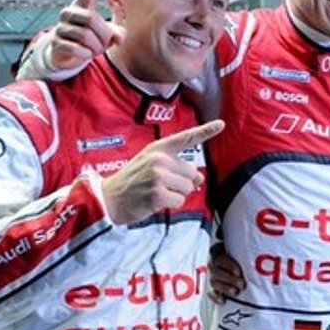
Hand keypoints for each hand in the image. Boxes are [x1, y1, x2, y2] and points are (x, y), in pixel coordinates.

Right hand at [49, 0, 125, 69]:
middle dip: (104, 35)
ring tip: (94, 50)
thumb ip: (115, 32)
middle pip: (92, 19)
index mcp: (82, 6)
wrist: (63, 54)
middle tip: (105, 43)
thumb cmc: (86, 39)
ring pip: (86, 36)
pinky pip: (78, 49)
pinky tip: (85, 54)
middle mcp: (70, 13)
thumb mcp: (103, 34)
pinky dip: (86, 55)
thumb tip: (119, 37)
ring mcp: (61, 27)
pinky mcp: (57, 42)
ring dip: (96, 48)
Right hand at [101, 120, 223, 224]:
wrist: (109, 199)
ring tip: (156, 192)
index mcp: (158, 148)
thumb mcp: (151, 166)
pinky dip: (171, 205)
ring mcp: (158, 176)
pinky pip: (180, 201)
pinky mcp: (158, 194)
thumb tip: (200, 178)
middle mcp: (159, 159)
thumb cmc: (132, 182)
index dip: (206, 130)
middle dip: (181, 183)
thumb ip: (176, 167)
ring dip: (176, 194)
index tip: (221, 124)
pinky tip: (155, 201)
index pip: (186, 138)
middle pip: (192, 173)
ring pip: (188, 188)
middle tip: (160, 185)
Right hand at [208, 243, 245, 304]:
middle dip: (229, 279)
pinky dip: (216, 297)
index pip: (219, 259)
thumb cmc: (234, 249)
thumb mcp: (233, 242)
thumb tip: (235, 231)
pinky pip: (210, 293)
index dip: (229, 265)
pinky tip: (223, 301)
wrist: (226, 255)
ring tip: (236, 292)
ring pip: (214, 282)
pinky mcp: (211, 286)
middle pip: (217, 272)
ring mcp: (210, 276)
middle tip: (242, 284)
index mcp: (216, 252)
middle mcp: (211, 264)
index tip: (239, 271)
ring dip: (224, 288)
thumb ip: (235, 239)